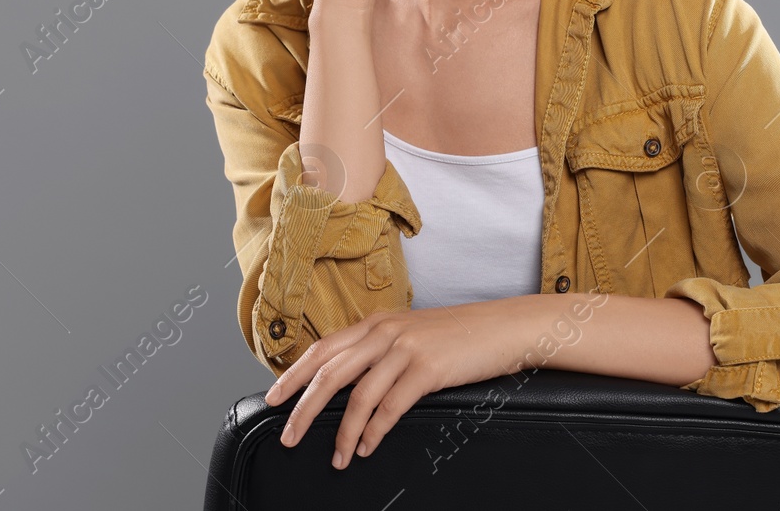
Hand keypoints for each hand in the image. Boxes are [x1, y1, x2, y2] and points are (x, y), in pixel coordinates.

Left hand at [261, 303, 515, 469]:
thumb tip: (351, 383)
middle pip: (329, 373)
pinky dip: (373, 432)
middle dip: (303, 408)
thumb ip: (381, 351)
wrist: (505, 328)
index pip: (322, 349)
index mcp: (377, 322)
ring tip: (335, 457)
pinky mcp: (426, 368)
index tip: (274, 399)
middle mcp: (385, 332)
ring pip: (357, 395)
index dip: (293, 375)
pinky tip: (367, 446)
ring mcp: (405, 349)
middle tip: (288, 436)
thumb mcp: (413, 333)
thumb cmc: (461, 335)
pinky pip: (389, 407)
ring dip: (341, 432)